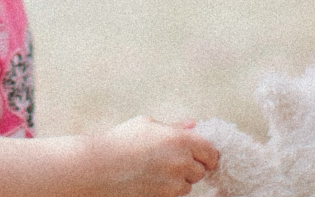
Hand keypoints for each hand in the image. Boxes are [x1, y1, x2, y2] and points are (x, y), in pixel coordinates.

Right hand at [90, 119, 219, 196]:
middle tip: (172, 159)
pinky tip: (153, 178)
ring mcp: (174, 182)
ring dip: (180, 178)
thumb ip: (174, 126)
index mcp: (180, 139)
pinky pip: (176, 193)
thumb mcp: (148, 125)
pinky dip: (170, 188)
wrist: (103, 168)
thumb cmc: (123, 142)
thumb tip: (193, 124)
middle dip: (191, 165)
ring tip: (158, 168)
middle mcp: (181, 162)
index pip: (211, 152)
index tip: (200, 154)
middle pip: (202, 170)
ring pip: (189, 183)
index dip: (207, 154)